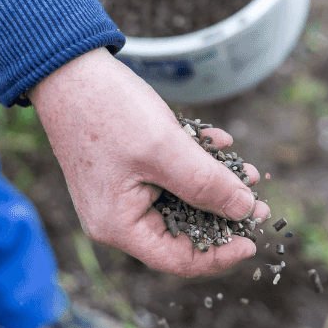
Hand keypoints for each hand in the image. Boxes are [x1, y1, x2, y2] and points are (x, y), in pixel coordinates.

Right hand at [29, 48, 269, 276]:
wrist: (68, 68)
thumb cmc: (109, 110)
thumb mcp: (166, 149)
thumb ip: (207, 184)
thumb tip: (245, 210)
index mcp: (119, 225)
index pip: (177, 259)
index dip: (221, 254)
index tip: (254, 240)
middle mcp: (117, 216)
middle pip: (182, 230)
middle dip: (223, 214)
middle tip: (258, 201)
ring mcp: (121, 191)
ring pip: (180, 199)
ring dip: (214, 184)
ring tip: (247, 171)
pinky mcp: (126, 168)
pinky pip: (168, 175)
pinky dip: (195, 162)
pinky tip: (220, 142)